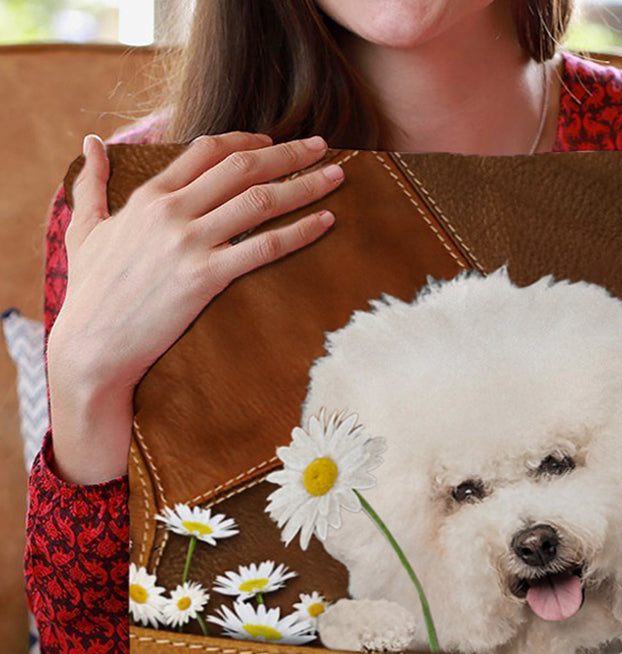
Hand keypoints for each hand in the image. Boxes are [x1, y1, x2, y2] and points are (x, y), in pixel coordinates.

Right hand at [47, 130, 344, 483]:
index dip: (247, 141)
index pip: (207, 150)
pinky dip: (300, 231)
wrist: (92, 345)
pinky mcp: (206, 278)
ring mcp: (190, 243)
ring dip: (304, 184)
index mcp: (149, 196)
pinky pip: (264, 247)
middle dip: (288, 152)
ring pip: (260, 201)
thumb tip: (91, 142)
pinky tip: (326, 221)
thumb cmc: (90, 292)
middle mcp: (172, 212)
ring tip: (337, 176)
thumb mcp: (84, 230)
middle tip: (322, 145)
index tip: (273, 141)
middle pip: (242, 167)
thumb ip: (90, 184)